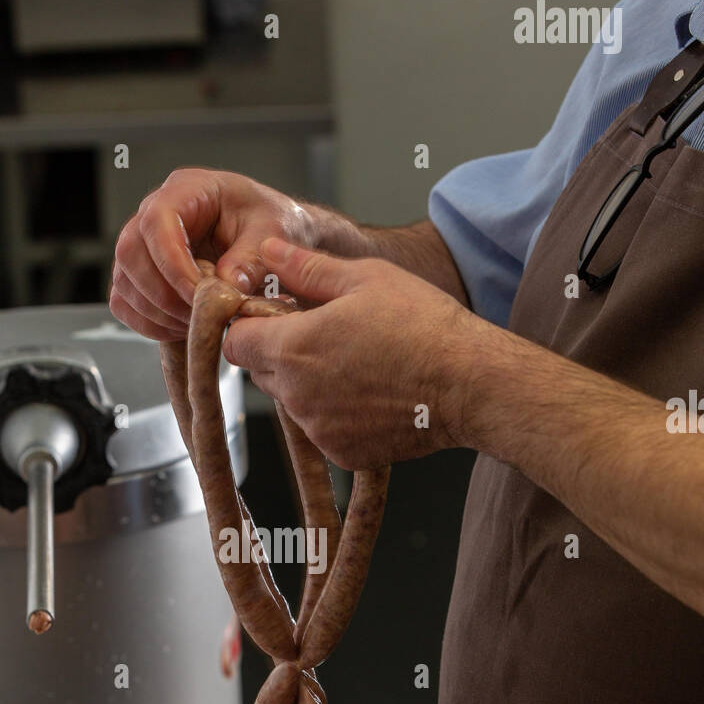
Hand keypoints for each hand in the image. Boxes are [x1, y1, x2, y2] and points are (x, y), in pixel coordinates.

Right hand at [109, 169, 316, 340]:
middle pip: (130, 252)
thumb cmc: (272, 224)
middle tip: (198, 317)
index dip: (172, 263)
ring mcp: (144, 244)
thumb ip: (252, 258)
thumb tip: (227, 284)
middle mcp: (156, 212)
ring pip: (124, 281)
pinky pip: (125, 302)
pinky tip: (181, 328)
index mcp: (189, 190)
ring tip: (196, 325)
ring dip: (157, 313)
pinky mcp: (142, 275)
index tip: (197, 294)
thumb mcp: (275, 232)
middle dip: (162, 294)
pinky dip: (149, 323)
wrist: (275, 239)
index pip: (157, 221)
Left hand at [222, 238, 476, 469]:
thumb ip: (306, 268)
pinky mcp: (341, 453)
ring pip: (293, 403)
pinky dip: (336, 415)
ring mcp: (318, 429)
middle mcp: (297, 395)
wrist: (468, 384)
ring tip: (359, 364)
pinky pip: (322, 430)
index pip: (236, 341)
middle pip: (262, 372)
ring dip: (310, 385)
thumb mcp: (365, 279)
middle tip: (329, 335)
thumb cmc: (423, 325)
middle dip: (282, 354)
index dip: (252, 326)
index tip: (278, 317)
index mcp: (294, 347)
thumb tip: (268, 250)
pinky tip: (372, 394)